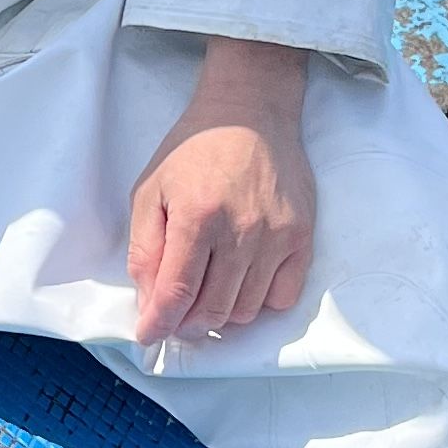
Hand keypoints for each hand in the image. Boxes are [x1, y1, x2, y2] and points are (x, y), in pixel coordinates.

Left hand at [128, 39, 315, 348]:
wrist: (251, 113)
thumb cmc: (194, 150)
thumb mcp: (150, 190)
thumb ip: (146, 248)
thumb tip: (149, 301)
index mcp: (198, 217)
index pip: (177, 293)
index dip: (158, 323)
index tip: (148, 335)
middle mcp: (242, 231)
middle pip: (212, 311)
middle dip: (186, 325)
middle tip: (175, 316)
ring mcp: (277, 236)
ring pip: (246, 311)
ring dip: (220, 316)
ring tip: (206, 296)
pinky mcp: (302, 237)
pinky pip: (282, 297)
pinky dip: (259, 303)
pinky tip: (241, 284)